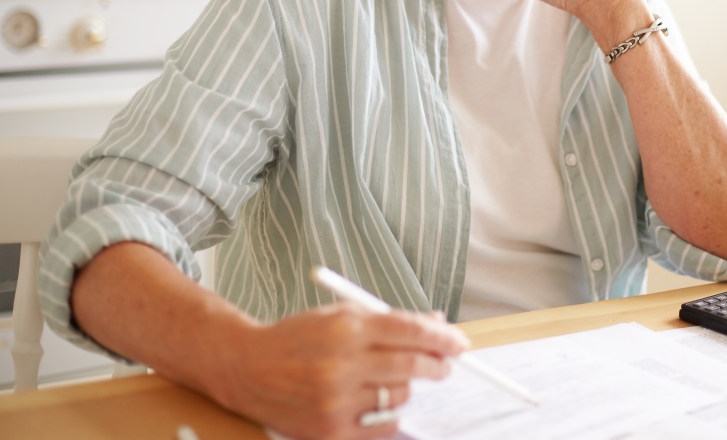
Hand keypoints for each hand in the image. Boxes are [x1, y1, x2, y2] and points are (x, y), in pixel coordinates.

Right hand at [214, 303, 468, 439]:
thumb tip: (437, 325)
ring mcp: (334, 401)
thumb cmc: (300, 338)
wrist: (248, 369)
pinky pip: (383, 427)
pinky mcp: (330, 431)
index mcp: (346, 328)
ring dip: (406, 387)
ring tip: (392, 379)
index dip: (442, 337)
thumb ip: (390, 321)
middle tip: (445, 364)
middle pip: (410, 366)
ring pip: (399, 397)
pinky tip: (376, 402)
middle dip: (437, 364)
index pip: (409, 331)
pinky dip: (388, 415)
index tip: (460, 342)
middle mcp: (340, 365)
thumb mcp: (343, 315)